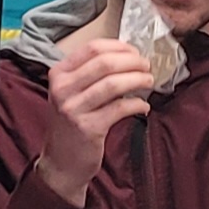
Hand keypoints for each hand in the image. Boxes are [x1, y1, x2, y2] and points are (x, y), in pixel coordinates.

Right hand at [36, 39, 152, 207]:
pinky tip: (144, 106)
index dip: (120, 47)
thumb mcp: (72, 93)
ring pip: (113, 84)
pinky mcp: (88, 127)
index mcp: (59, 73)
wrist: (61, 161)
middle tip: (147, 66)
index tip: (136, 52)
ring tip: (149, 82)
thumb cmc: (73, 123)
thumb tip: (128, 57)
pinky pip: (120, 108)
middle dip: (133, 62)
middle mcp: (62, 88)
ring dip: (138, 80)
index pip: (92, 48)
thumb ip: (91, 74)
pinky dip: (137, 104)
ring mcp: (73, 108)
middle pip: (105, 63)